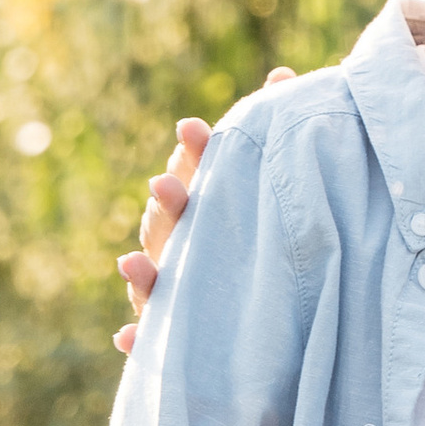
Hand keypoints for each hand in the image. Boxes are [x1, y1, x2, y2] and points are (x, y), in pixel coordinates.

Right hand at [112, 84, 289, 351]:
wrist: (297, 331)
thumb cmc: (282, 248)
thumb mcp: (286, 194)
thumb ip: (279, 141)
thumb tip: (281, 76)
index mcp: (212, 213)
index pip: (195, 176)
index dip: (192, 155)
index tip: (194, 128)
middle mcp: (189, 254)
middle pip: (169, 226)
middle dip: (168, 207)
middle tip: (166, 184)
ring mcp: (182, 300)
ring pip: (154, 284)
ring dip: (143, 274)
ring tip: (132, 263)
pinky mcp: (182, 348)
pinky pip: (153, 350)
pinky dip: (136, 343)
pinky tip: (126, 337)